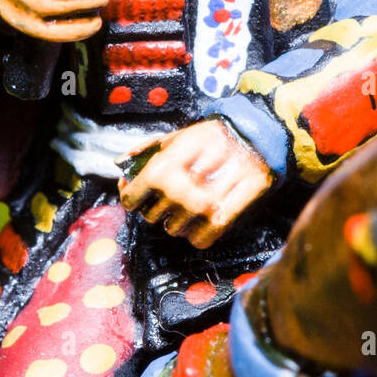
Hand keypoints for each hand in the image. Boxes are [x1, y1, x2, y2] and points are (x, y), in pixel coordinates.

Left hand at [119, 119, 273, 248]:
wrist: (255, 137)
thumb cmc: (213, 136)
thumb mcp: (176, 136)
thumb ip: (145, 151)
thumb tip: (121, 165)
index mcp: (163, 168)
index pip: (130, 200)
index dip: (134, 196)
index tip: (141, 193)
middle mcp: (178, 190)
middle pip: (151, 217)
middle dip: (158, 206)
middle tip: (174, 193)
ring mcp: (201, 207)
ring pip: (174, 230)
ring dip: (180, 220)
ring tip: (193, 202)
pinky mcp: (223, 219)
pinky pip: (199, 240)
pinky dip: (200, 232)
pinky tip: (205, 217)